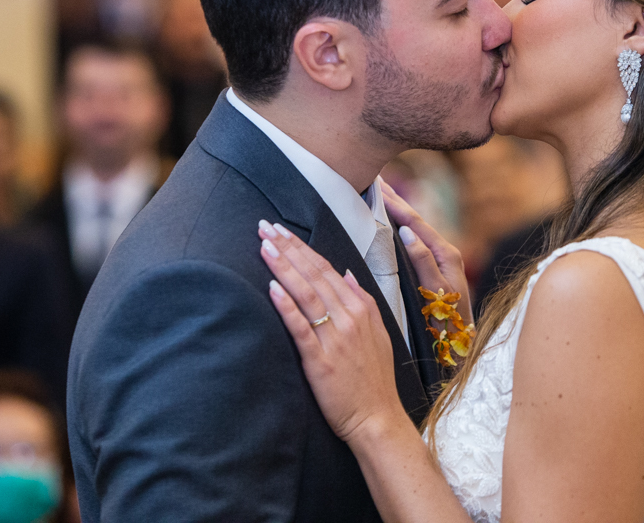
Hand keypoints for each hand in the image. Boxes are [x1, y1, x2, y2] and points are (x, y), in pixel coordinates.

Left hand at [258, 221, 409, 443]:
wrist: (378, 417)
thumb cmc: (374, 379)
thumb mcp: (378, 333)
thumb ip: (362, 300)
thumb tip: (346, 274)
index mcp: (360, 308)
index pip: (327, 269)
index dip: (303, 248)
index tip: (282, 230)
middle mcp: (349, 318)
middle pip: (314, 275)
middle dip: (289, 248)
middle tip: (265, 226)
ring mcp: (335, 338)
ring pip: (306, 294)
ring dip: (285, 268)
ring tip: (265, 247)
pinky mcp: (321, 360)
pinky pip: (301, 328)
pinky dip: (287, 306)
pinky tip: (272, 288)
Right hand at [381, 181, 472, 325]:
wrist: (462, 349)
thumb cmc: (449, 325)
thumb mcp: (437, 293)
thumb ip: (424, 263)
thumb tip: (408, 233)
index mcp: (447, 254)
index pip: (416, 223)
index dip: (396, 204)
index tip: (378, 186)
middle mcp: (445, 253)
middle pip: (416, 221)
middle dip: (396, 201)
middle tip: (376, 180)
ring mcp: (441, 261)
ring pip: (415, 230)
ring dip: (398, 212)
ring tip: (381, 195)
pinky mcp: (436, 270)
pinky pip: (416, 242)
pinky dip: (402, 228)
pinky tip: (392, 223)